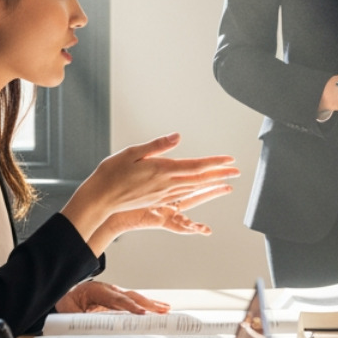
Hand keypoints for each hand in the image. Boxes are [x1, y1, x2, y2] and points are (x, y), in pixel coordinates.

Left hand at [56, 280, 169, 313]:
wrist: (65, 293)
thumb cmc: (67, 301)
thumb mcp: (70, 312)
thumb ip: (80, 320)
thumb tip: (91, 331)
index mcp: (98, 291)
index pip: (118, 299)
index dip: (131, 307)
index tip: (142, 314)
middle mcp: (109, 290)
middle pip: (132, 296)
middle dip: (148, 304)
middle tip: (163, 311)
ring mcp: (115, 293)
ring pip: (136, 297)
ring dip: (151, 303)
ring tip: (166, 309)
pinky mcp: (117, 298)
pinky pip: (134, 301)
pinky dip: (146, 304)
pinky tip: (157, 308)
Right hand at [61, 133, 237, 242]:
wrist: (100, 199)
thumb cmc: (112, 173)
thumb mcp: (133, 153)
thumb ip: (157, 145)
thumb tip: (178, 137)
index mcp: (163, 170)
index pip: (196, 166)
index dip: (215, 163)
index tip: (230, 160)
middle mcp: (166, 185)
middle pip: (199, 179)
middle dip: (220, 175)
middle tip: (237, 172)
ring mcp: (163, 195)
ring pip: (193, 188)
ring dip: (211, 184)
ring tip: (225, 181)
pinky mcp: (157, 201)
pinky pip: (182, 195)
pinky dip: (196, 191)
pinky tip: (199, 189)